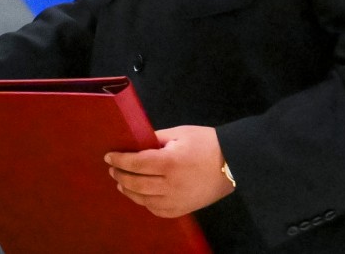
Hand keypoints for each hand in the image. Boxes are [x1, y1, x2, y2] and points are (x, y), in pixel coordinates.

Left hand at [104, 125, 234, 217]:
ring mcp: (178, 200)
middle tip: (112, 170)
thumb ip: (155, 138)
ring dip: (129, 191)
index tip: (108, 157)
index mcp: (169, 162)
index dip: (119, 160)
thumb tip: (136, 143)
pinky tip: (141, 196)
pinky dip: (146, 204)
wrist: (235, 163)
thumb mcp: (180, 133)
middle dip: (120, 176)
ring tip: (121, 183)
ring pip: (145, 200)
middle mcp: (171, 184)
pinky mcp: (185, 209)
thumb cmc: (207, 143)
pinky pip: (159, 210)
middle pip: (136, 184)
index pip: (135, 163)